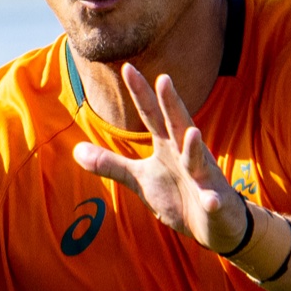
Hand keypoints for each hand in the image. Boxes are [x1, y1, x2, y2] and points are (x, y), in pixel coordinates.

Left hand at [72, 64, 247, 252]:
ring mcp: (203, 177)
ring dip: (195, 148)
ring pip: (199, 159)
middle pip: (177, 125)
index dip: (141, 93)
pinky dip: (212, 200)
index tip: (127, 67)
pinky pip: (213, 200)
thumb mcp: (140, 179)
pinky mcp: (215, 202)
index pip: (152, 115)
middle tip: (164, 79)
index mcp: (168, 146)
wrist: (214, 222)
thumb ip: (111, 164)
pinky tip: (211, 201)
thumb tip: (75, 151)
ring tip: (193, 132)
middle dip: (172, 104)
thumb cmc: (178, 195)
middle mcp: (187, 155)